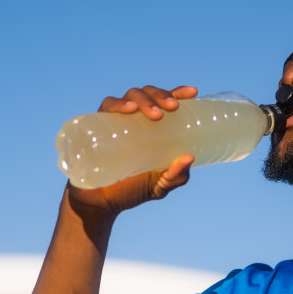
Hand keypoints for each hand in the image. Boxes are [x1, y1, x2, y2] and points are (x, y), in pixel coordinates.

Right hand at [65, 85, 197, 217]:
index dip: (179, 92)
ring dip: (145, 100)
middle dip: (162, 96)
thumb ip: (176, 177)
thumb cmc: (132, 189)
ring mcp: (118, 118)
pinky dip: (118, 104)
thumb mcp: (160, 186)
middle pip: (150, 94)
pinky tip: (129, 110)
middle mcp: (137, 118)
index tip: (193, 93)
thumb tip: (189, 158)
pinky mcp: (99, 123)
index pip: (167, 102)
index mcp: (154, 127)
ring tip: (155, 114)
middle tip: (173, 107)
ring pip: (132, 95)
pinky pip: (108, 105)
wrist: (101, 201)